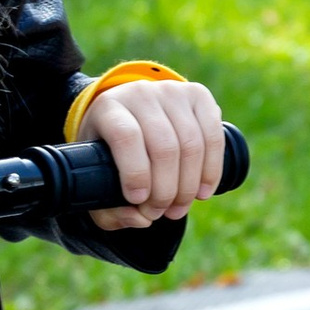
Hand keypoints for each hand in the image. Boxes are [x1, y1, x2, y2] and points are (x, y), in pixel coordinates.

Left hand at [87, 79, 228, 230]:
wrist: (130, 113)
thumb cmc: (110, 152)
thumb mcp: (96, 178)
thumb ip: (109, 209)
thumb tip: (142, 219)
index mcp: (108, 109)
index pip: (127, 137)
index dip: (136, 173)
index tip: (138, 201)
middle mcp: (140, 93)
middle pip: (164, 146)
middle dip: (166, 190)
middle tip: (161, 213)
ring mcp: (172, 91)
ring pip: (191, 143)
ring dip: (189, 186)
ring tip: (179, 208)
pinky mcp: (198, 95)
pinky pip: (214, 135)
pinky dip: (212, 169)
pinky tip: (203, 190)